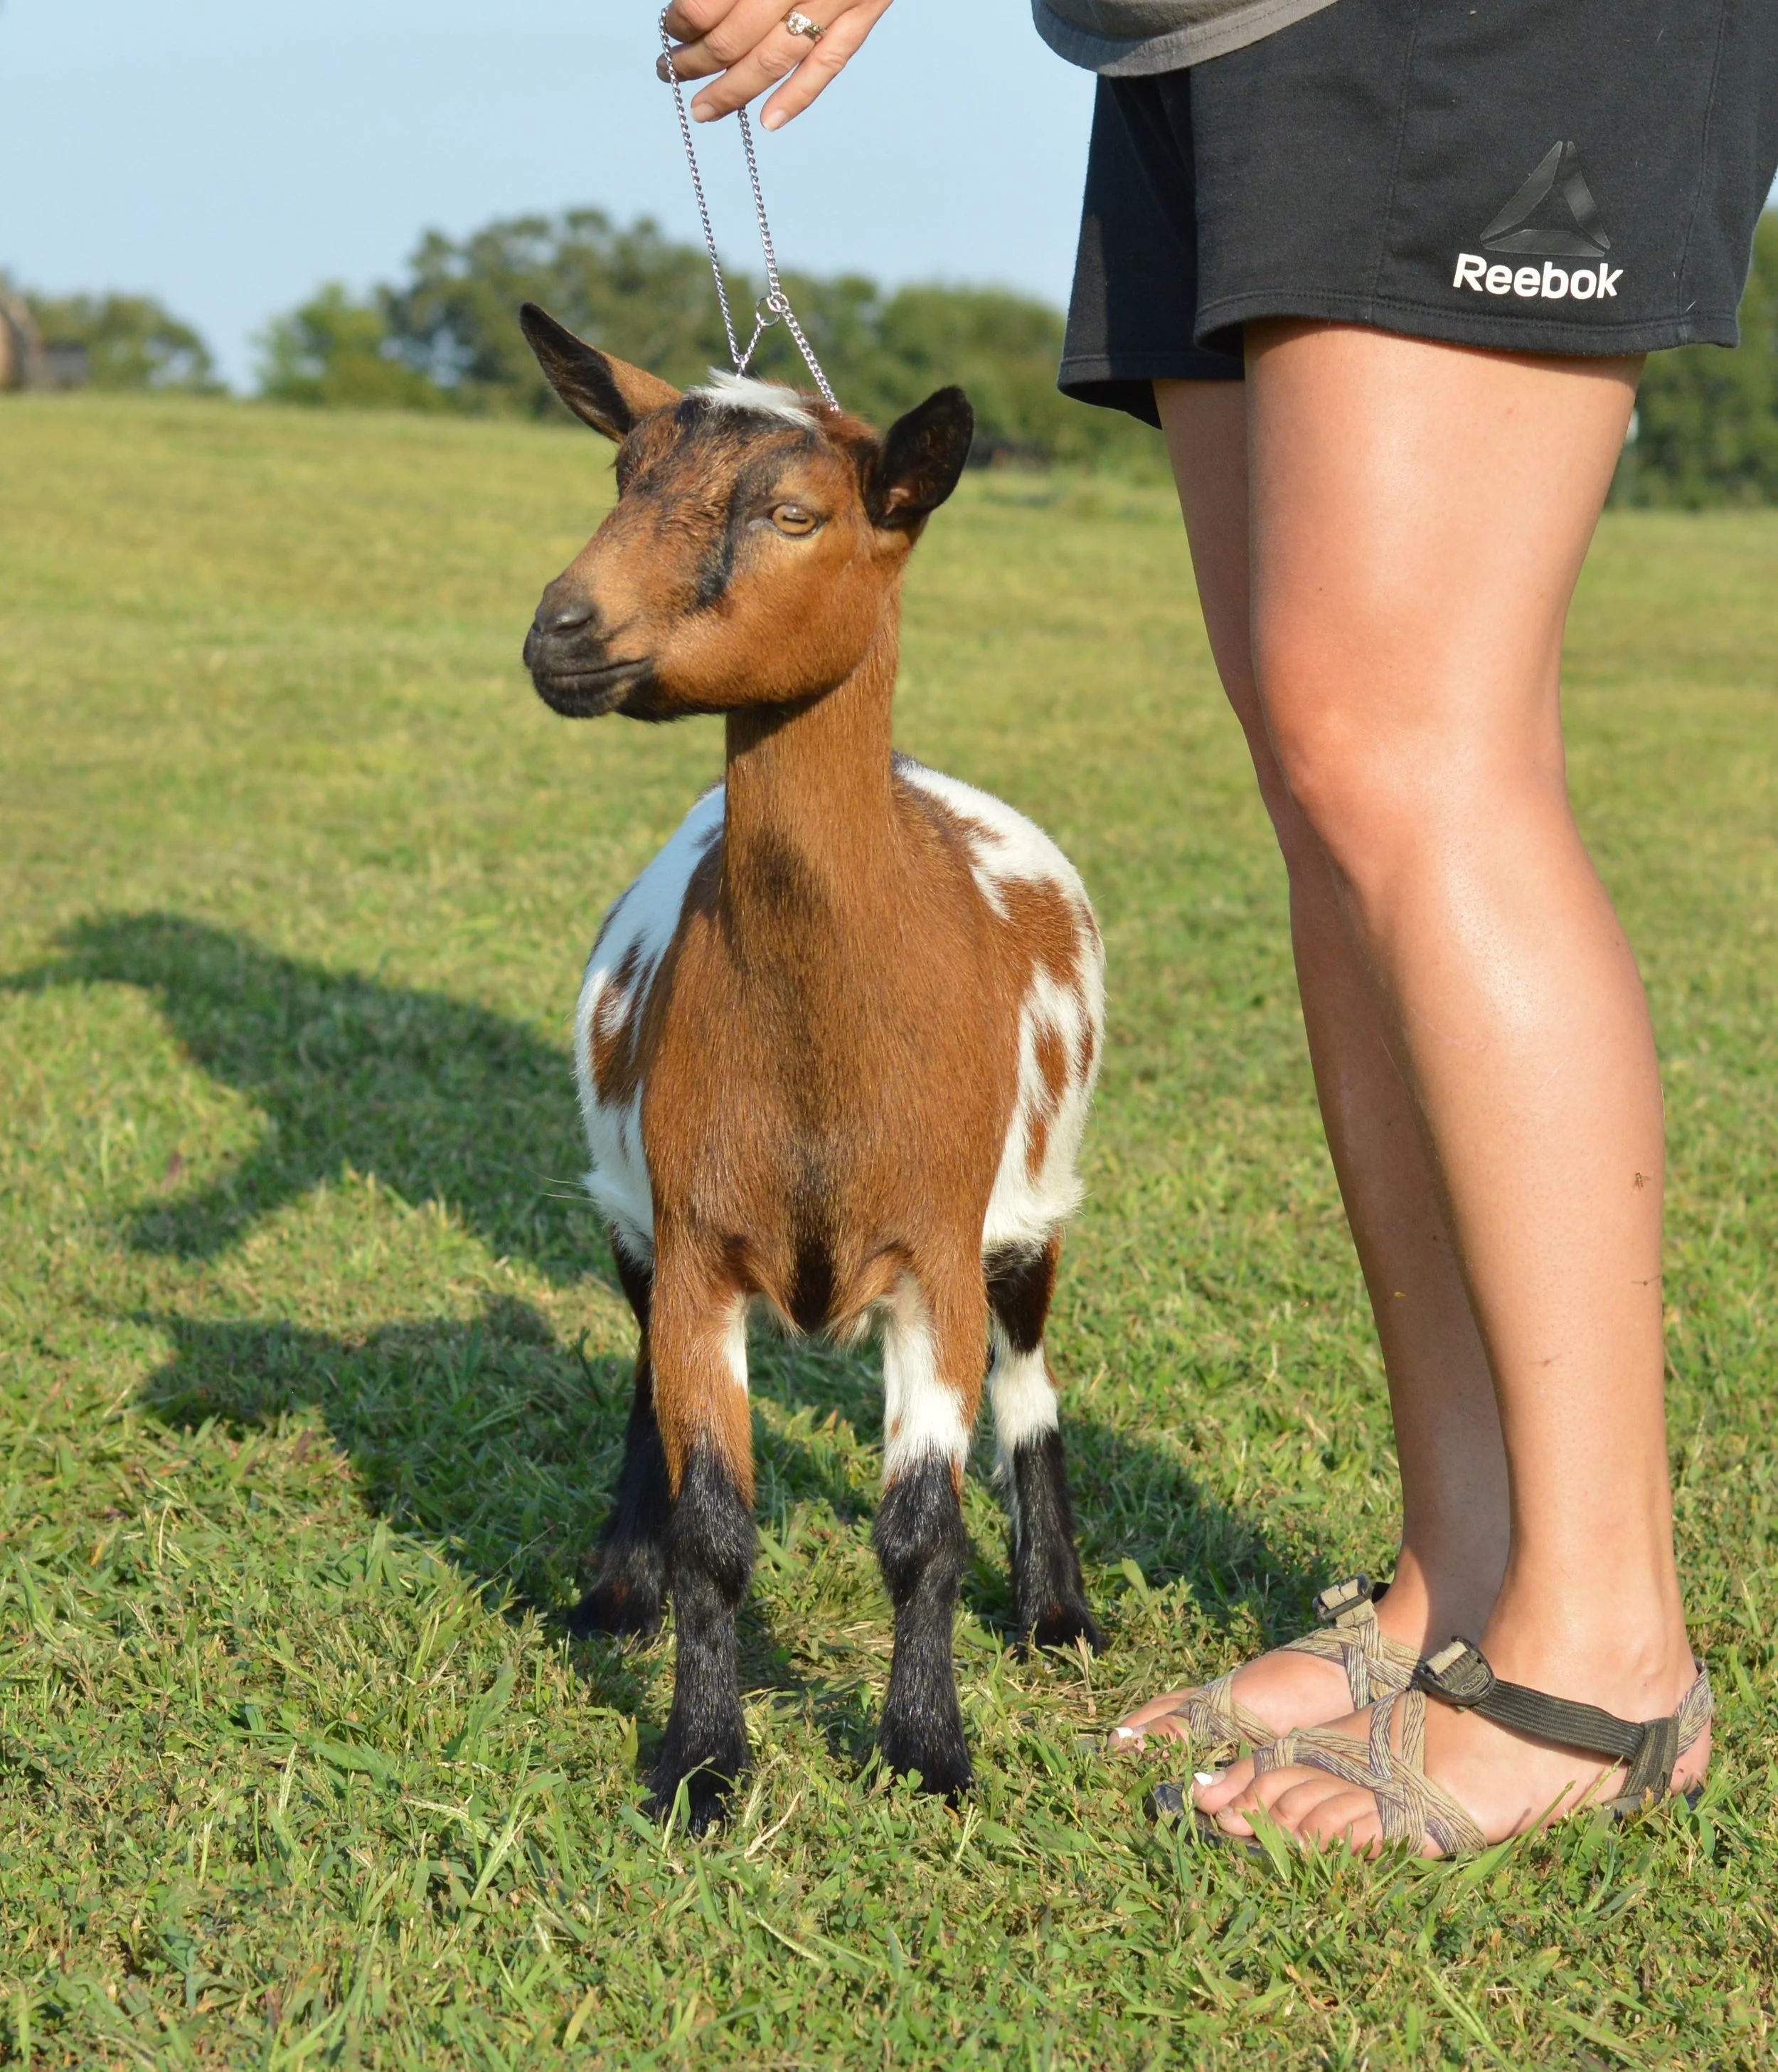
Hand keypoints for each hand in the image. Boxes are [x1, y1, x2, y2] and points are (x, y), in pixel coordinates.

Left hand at [658, 0, 896, 128]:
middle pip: (735, 37)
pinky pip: (829, 62)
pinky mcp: (865, 9)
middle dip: (696, 60)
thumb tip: (687, 4)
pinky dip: (799, 96)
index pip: (708, 4)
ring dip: (733, 90)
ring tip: (704, 108)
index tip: (670, 24)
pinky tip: (768, 121)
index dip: (682, 20)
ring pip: (775, 59)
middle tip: (671, 70)